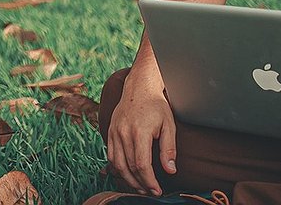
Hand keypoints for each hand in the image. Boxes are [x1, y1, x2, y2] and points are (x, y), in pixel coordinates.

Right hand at [107, 81, 176, 195]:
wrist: (138, 88)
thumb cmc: (156, 106)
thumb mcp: (169, 125)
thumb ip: (169, 149)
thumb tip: (170, 170)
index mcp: (139, 131)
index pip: (141, 164)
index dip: (149, 181)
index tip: (158, 190)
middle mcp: (123, 132)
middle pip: (129, 167)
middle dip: (141, 183)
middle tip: (151, 191)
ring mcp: (114, 132)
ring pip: (117, 164)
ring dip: (128, 179)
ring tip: (140, 187)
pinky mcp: (110, 131)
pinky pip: (110, 155)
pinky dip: (118, 168)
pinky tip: (128, 174)